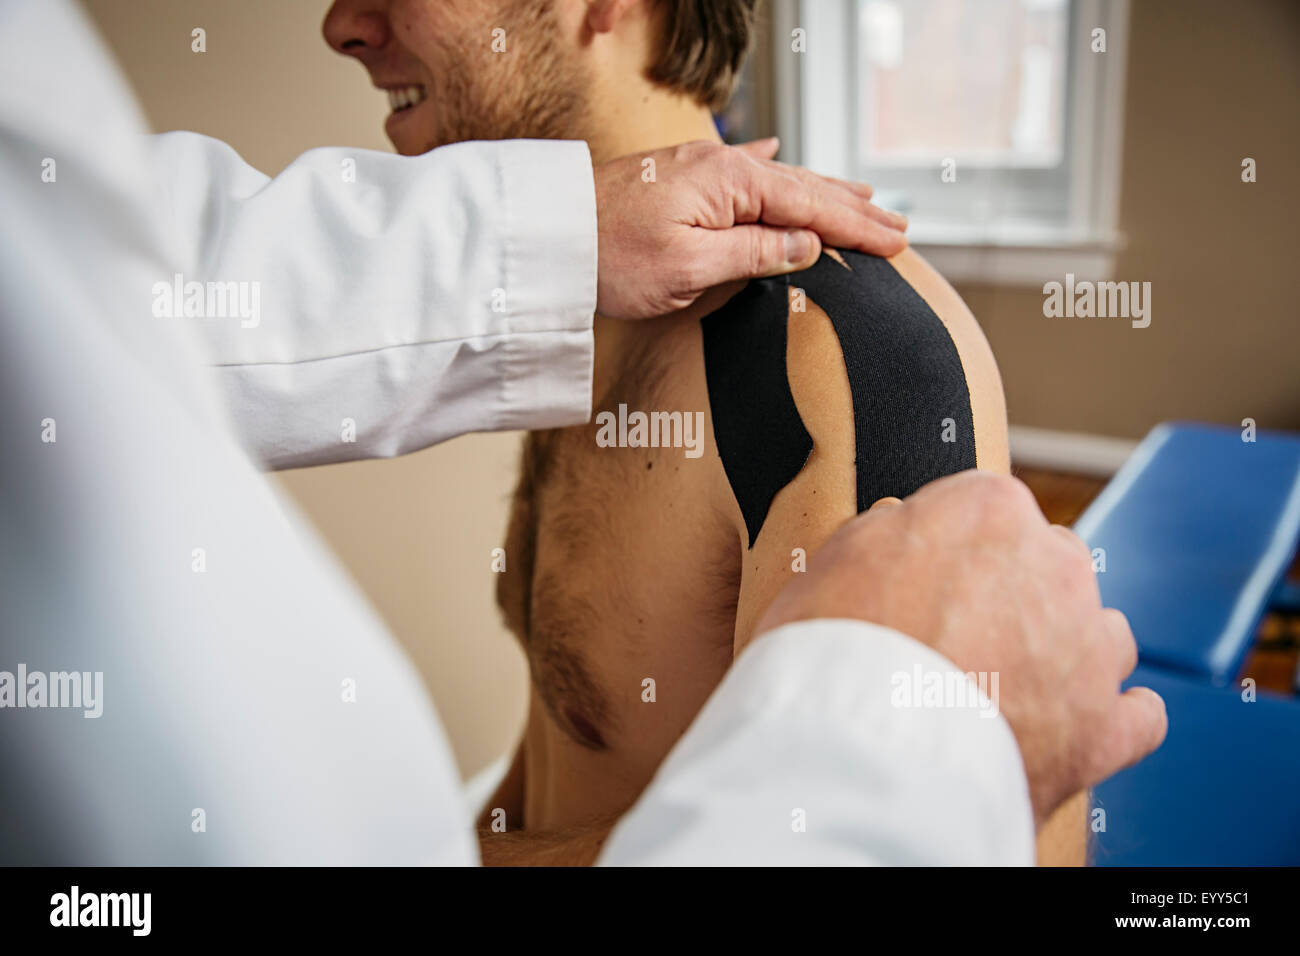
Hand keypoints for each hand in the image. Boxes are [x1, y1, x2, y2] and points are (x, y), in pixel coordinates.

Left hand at [593, 138, 906, 318]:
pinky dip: (771, 168)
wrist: (548, 235)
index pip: (811, 208)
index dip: (856, 229)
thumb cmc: (610, 257)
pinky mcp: (678, 177)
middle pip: (804, 189)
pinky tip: (779, 152)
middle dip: (853, 210)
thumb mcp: (688, 268)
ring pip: (777, 179)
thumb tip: (807, 245)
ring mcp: (699, 168)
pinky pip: (741, 169)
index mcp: (730, 184)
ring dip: (822, 191)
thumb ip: (753, 254)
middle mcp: (721, 166)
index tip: (897, 244)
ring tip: (863, 198)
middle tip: (899, 228)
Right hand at [752, 470, 1167, 827]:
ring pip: (1099, 634)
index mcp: (988, 510)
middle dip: (1015, 595)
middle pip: (1050, 563)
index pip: (986, 507)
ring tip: (1009, 690)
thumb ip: (879, 535)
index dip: (953, 547)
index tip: (932, 575)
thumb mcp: (829, 563)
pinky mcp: (1105, 728)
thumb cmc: (840, 656)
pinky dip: (1106, 721)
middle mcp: (1055, 566)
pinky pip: (1135, 715)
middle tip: (962, 636)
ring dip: (1064, 654)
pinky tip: (1070, 728)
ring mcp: (1088, 648)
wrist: (869, 755)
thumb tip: (896, 529)